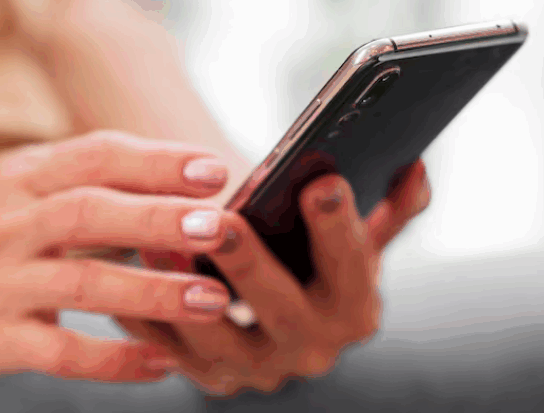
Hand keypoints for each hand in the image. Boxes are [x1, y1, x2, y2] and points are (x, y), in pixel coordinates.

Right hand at [0, 131, 234, 381]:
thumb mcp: (22, 186)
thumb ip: (89, 179)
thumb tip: (180, 180)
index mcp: (23, 178)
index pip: (93, 156)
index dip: (154, 160)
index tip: (212, 170)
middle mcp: (9, 225)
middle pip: (88, 212)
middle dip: (157, 218)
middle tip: (219, 226)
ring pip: (81, 284)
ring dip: (151, 291)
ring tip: (211, 299)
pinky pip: (59, 353)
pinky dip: (113, 360)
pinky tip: (162, 363)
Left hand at [120, 160, 430, 394]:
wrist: (275, 316)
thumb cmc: (316, 263)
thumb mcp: (356, 238)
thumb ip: (390, 208)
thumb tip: (417, 166)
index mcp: (355, 308)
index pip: (353, 266)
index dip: (340, 226)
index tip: (321, 182)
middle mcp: (313, 348)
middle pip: (282, 309)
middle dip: (251, 264)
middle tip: (221, 220)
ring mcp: (259, 370)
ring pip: (217, 338)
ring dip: (183, 291)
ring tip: (153, 239)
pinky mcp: (212, 377)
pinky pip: (171, 350)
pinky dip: (147, 314)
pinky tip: (127, 269)